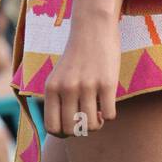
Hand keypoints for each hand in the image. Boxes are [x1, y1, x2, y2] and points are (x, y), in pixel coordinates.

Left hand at [43, 0, 121, 137]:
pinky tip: (107, 103)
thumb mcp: (58, 76)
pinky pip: (109, 116)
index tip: (72, 126)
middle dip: (81, 130)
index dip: (63, 133)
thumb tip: (65, 131)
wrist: (93, 28)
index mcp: (52, 88)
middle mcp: (67, 88)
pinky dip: (109, 115)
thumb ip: (57, 100)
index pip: (52, 127)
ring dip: (97, 124)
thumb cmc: (76, 57)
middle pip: (72, 130)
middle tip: (87, 119)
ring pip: (92, 126)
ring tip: (98, 112)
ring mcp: (87, 86)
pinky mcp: (107, 83)